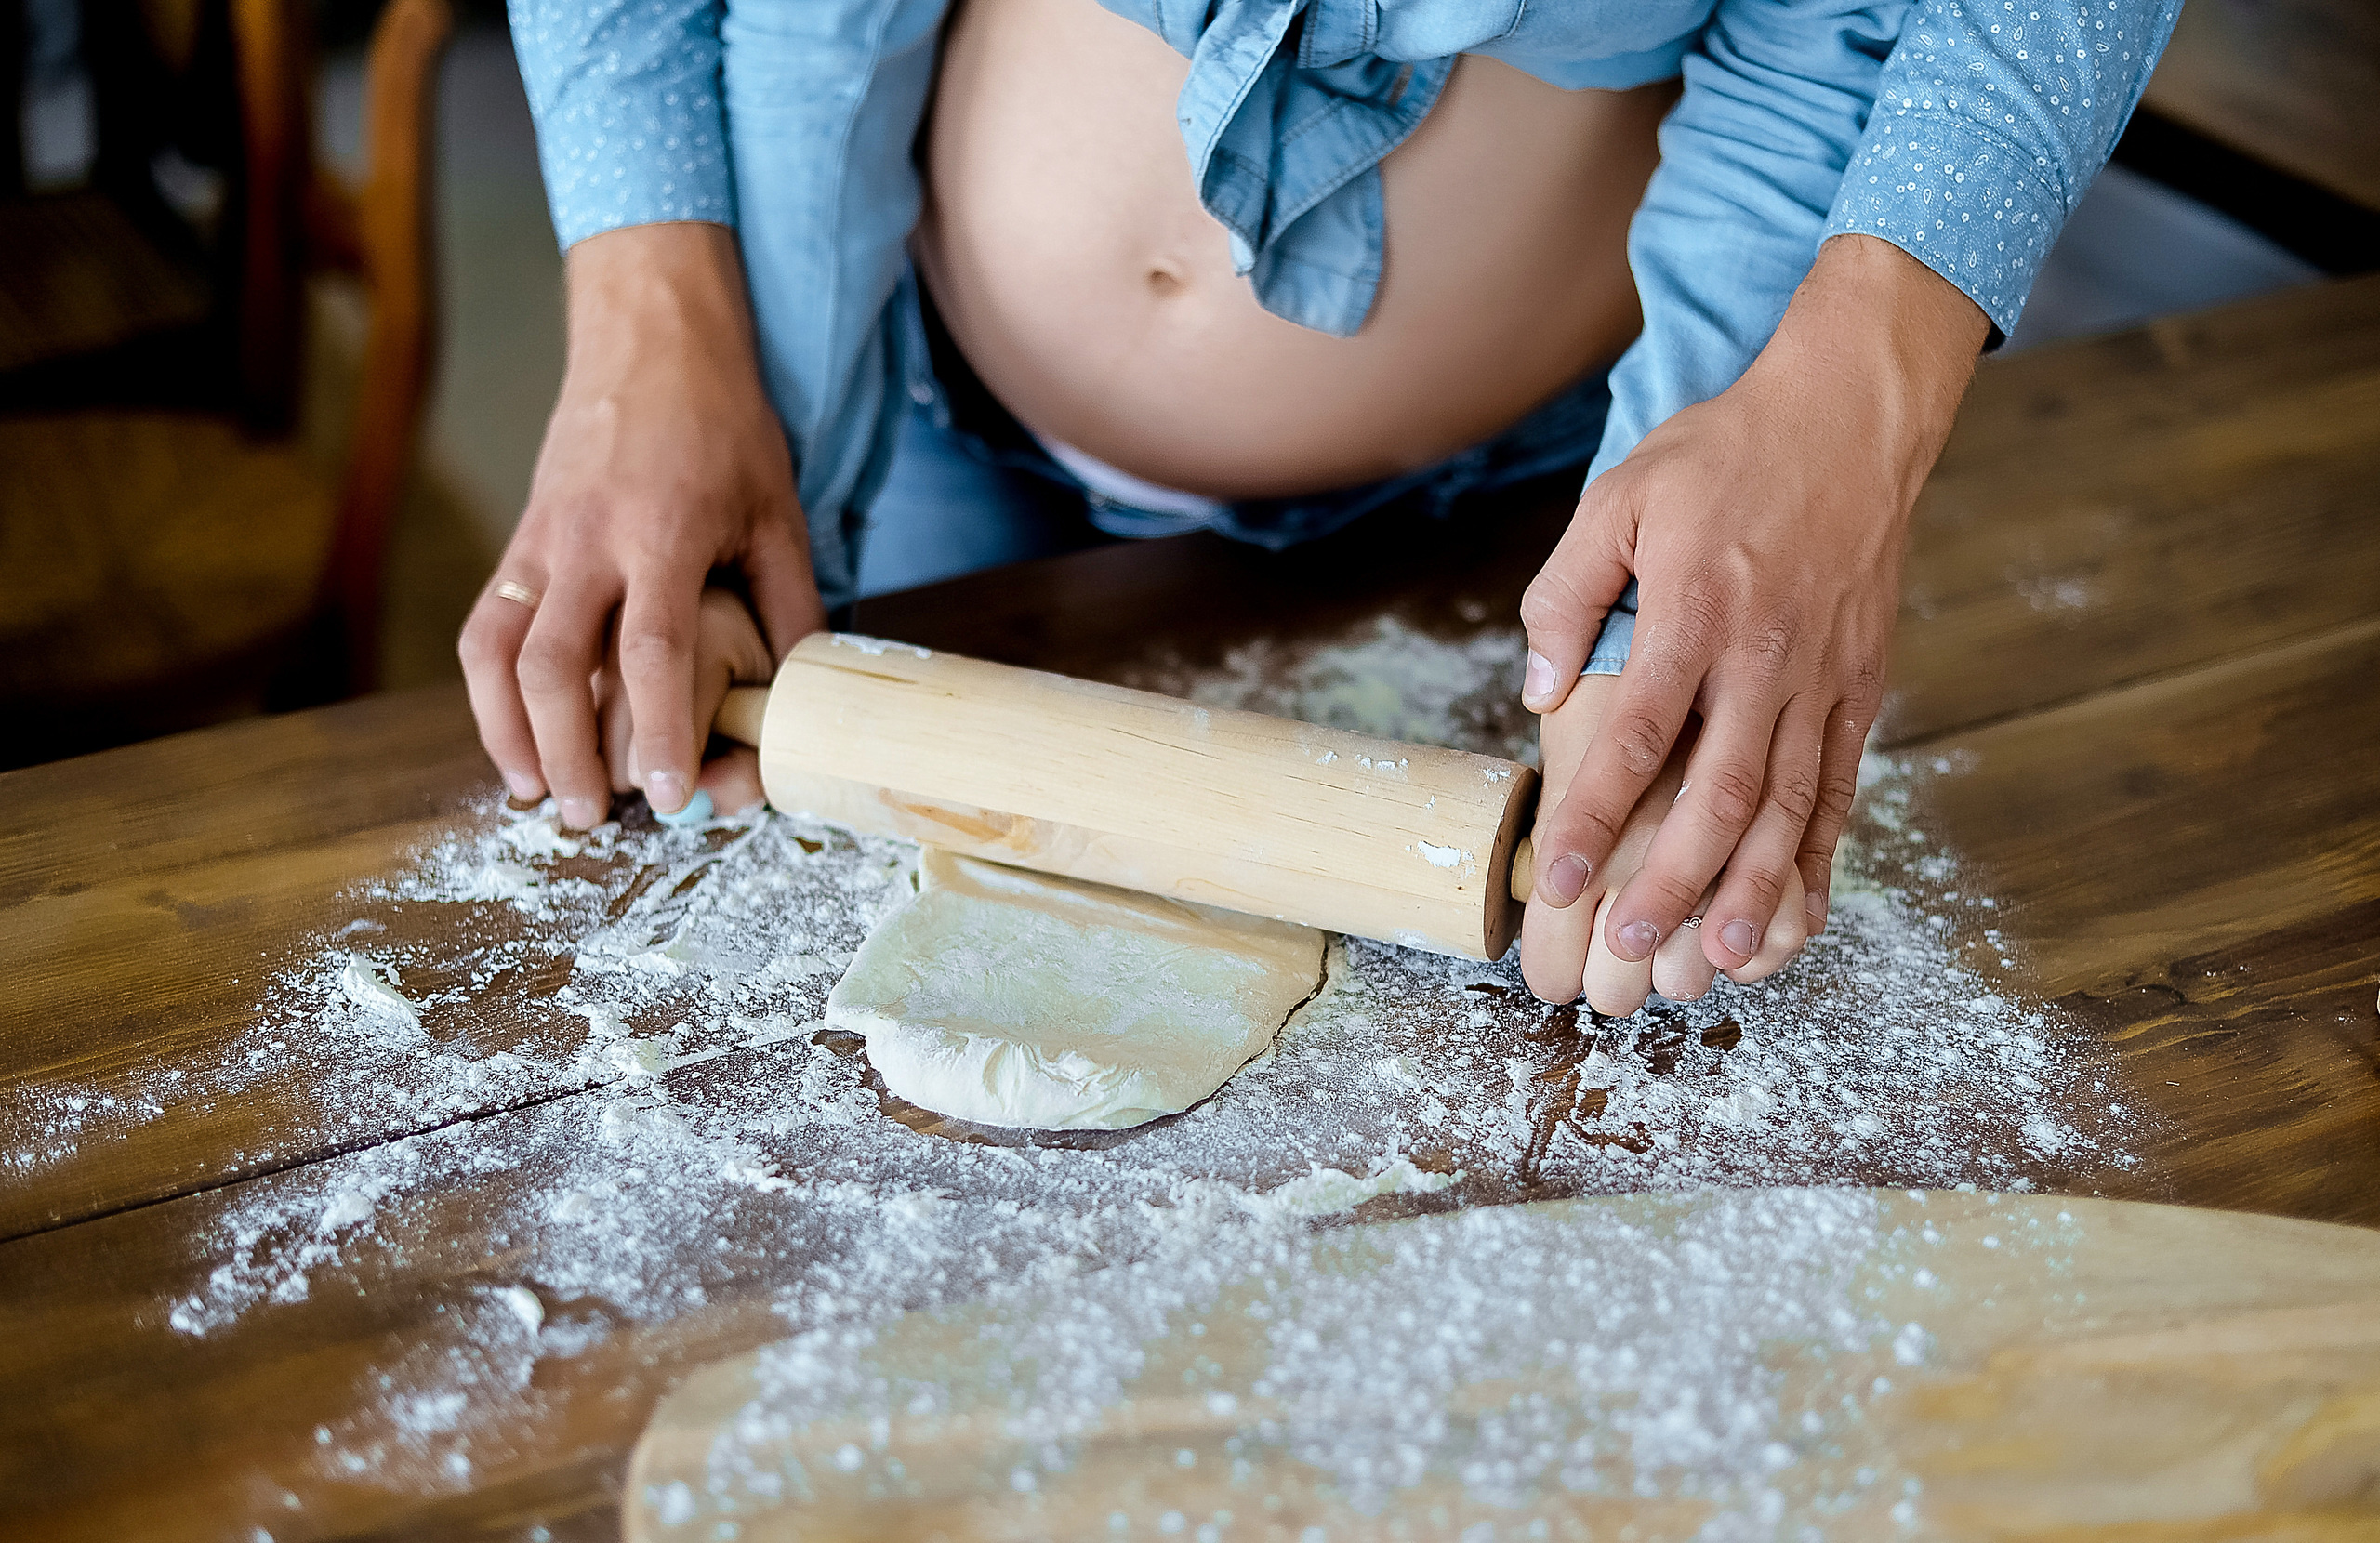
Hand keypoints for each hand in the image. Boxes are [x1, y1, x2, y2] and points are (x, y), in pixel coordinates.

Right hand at [458, 223, 823, 827]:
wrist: (652, 337)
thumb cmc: (726, 427)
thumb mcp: (780, 514)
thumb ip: (791, 610)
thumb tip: (800, 703)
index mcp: (663, 532)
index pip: (650, 652)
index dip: (659, 733)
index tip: (669, 797)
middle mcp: (587, 540)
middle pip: (554, 668)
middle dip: (568, 756)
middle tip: (593, 820)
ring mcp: (539, 539)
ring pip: (497, 653)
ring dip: (510, 734)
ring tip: (539, 796)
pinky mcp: (515, 540)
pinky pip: (484, 627)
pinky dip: (487, 694)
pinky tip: (512, 740)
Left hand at [1517, 235, 1988, 1001]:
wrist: (1850, 418)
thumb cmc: (1723, 455)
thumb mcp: (1620, 496)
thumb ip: (1567, 594)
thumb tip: (1539, 691)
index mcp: (1697, 611)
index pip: (1639, 735)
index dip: (1598, 816)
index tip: (1560, 878)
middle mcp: (1767, 658)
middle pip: (1720, 793)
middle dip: (1674, 879)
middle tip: (1630, 945)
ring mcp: (1824, 679)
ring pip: (1789, 805)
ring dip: (1752, 888)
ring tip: (1715, 955)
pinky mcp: (1861, 688)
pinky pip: (1839, 788)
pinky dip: (1819, 857)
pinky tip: (1795, 911)